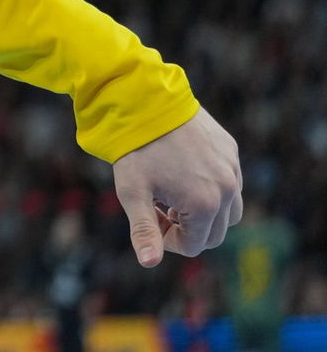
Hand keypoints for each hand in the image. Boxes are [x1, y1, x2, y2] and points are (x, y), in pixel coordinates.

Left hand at [112, 107, 241, 266]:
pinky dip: (212, 188)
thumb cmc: (134, 149)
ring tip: (173, 192)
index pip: (193, 246)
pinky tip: (183, 171)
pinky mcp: (230, 150)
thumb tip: (149, 263)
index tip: (149, 216)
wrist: (144, 101)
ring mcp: (232, 168)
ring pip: (229, 210)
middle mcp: (227, 189)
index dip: (167, 239)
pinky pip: (230, 181)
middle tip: (159, 206)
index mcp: (205, 205)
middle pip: (214, 233)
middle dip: (186, 228)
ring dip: (204, 212)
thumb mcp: (132, 192)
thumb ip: (144, 230)